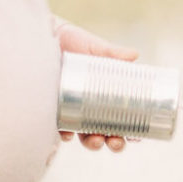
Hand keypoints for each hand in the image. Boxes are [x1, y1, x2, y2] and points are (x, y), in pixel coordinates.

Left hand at [57, 22, 138, 152]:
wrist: (46, 37)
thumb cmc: (75, 42)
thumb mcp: (96, 48)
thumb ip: (113, 52)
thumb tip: (134, 55)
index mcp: (109, 96)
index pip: (126, 119)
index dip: (133, 132)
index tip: (136, 137)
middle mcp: (93, 108)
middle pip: (109, 133)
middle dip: (115, 143)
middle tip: (115, 142)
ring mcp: (74, 112)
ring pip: (86, 137)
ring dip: (93, 144)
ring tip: (94, 141)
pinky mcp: (55, 112)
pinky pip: (61, 130)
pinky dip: (66, 135)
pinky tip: (67, 134)